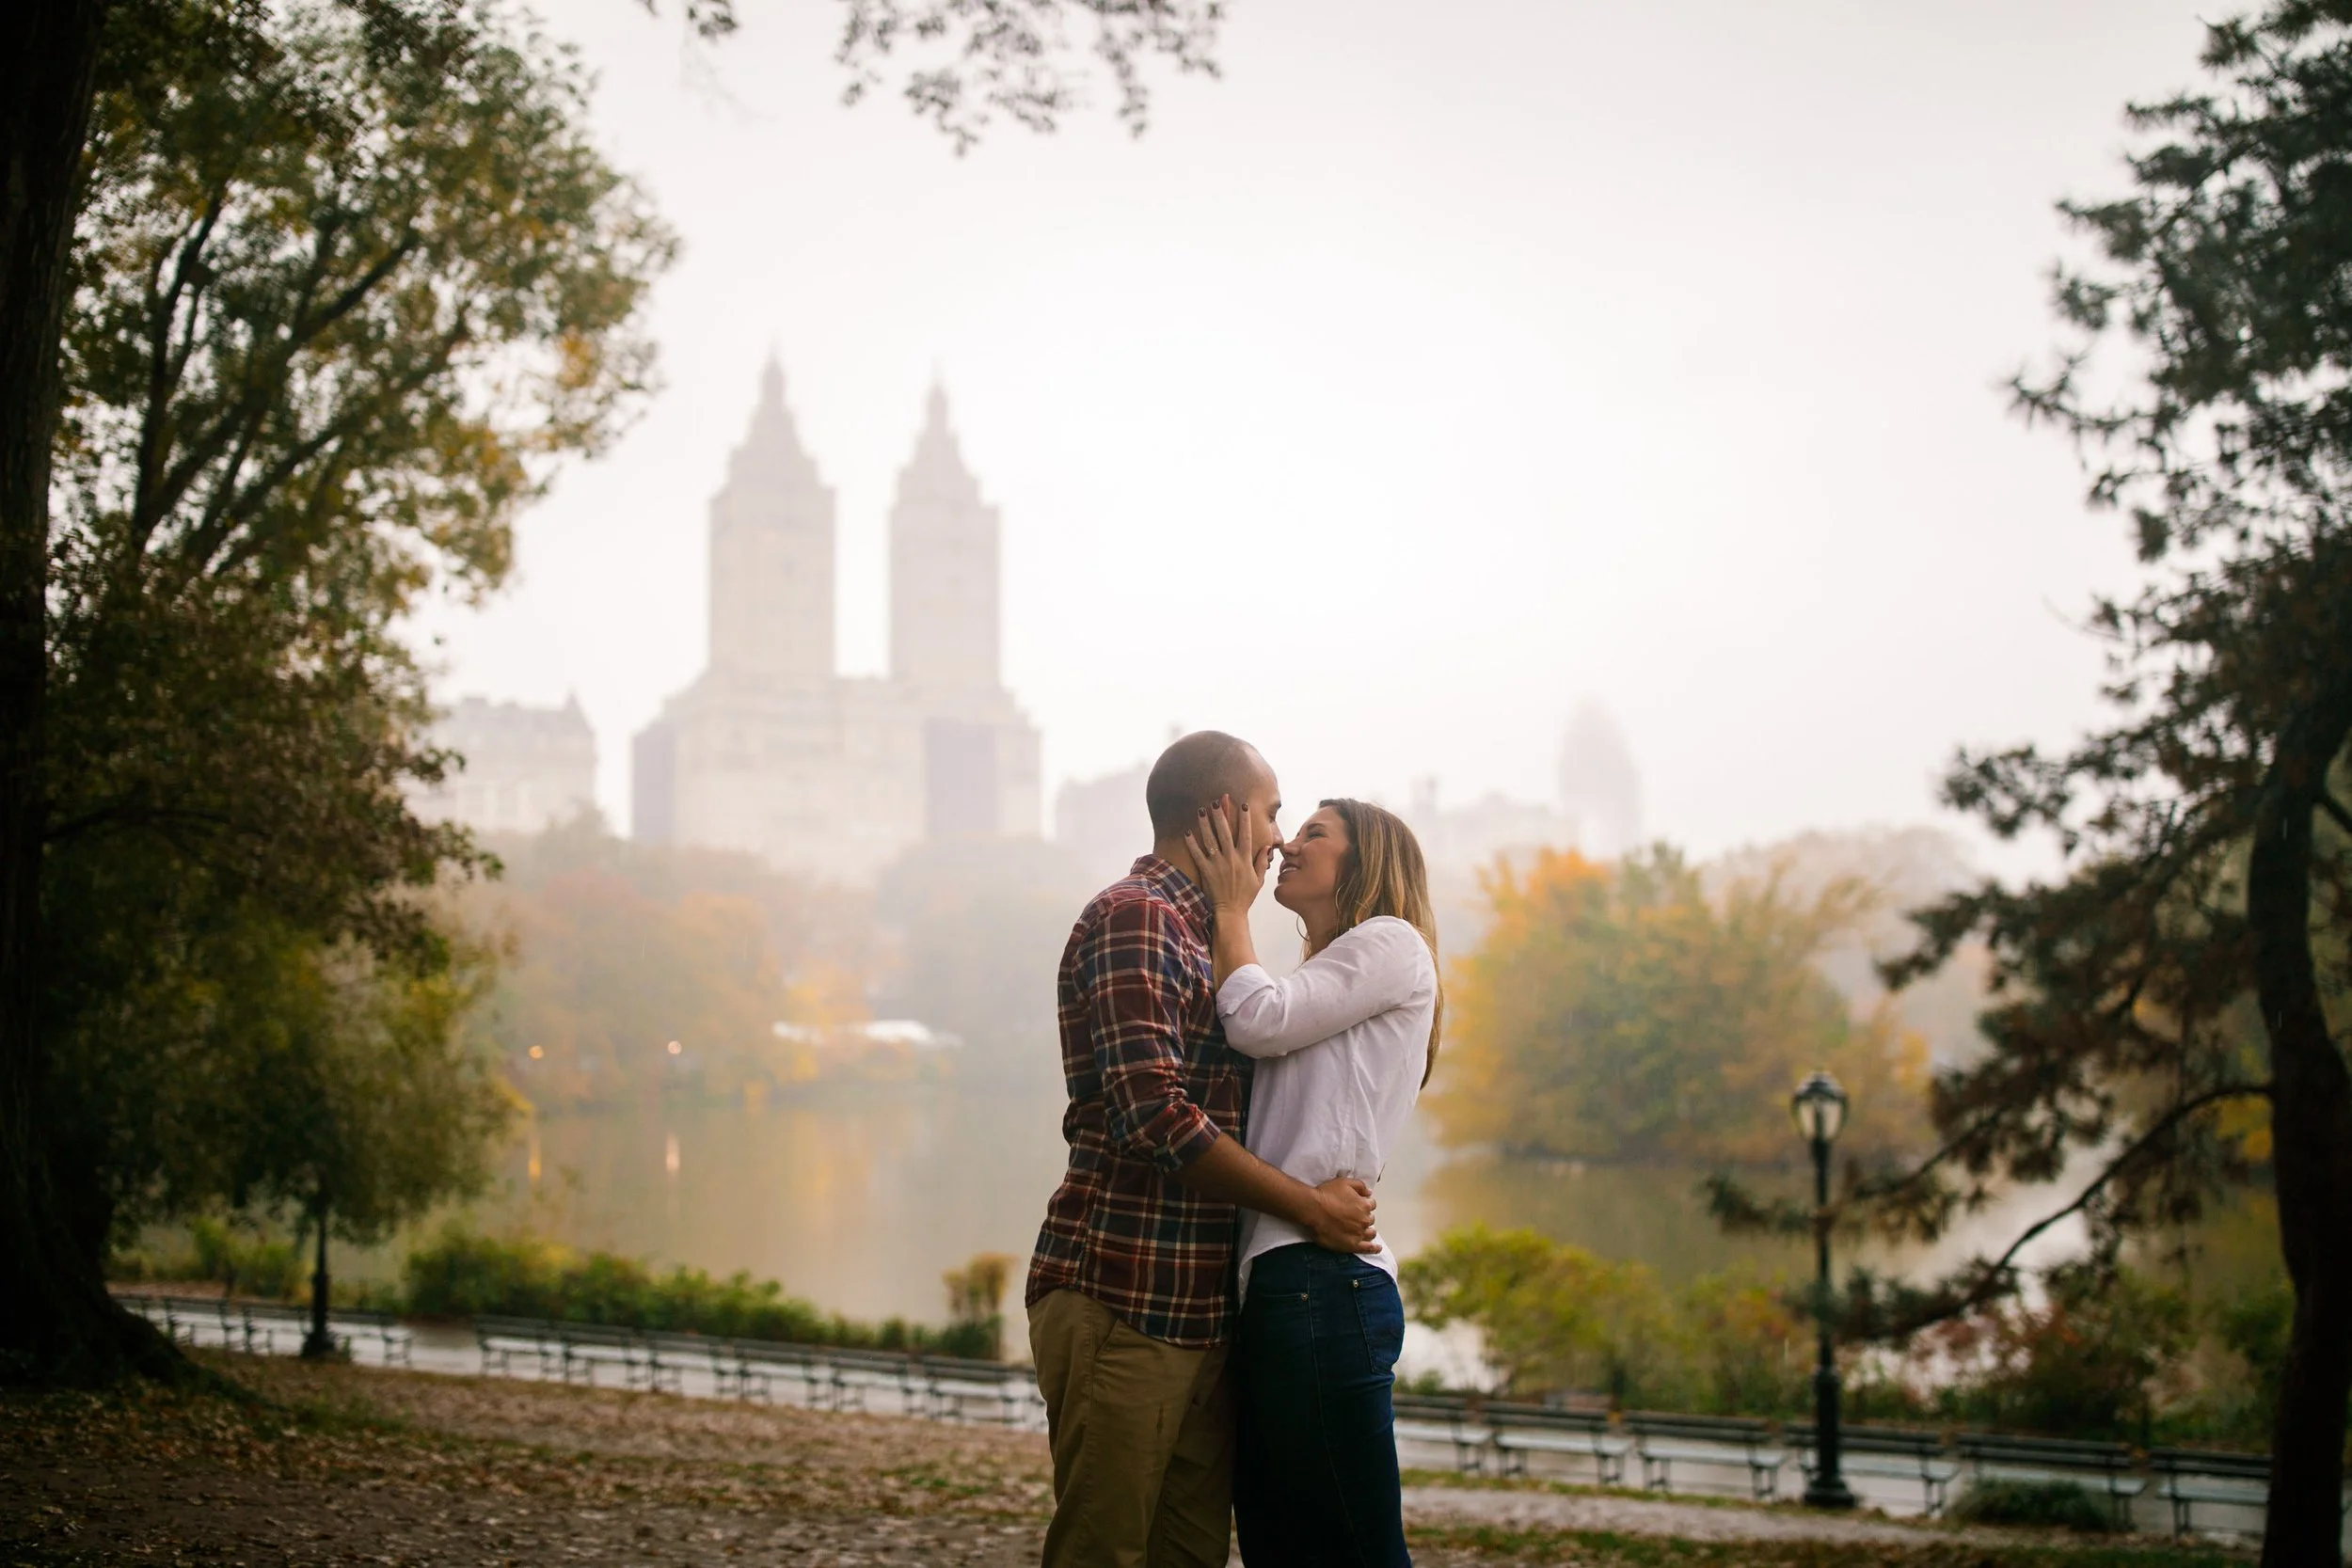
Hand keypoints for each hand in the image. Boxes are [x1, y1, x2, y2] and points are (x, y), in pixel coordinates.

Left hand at [1184, 794, 1265, 914]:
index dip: (1244, 818)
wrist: (1231, 912)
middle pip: (1225, 832)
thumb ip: (1261, 862)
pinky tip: (1187, 832)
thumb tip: (1267, 847)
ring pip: (1210, 840)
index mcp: (1245, 859)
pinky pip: (1197, 855)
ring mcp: (1218, 864)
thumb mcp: (1258, 879)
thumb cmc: (1245, 896)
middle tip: (1216, 800)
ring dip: (1205, 824)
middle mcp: (1231, 858)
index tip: (1242, 804)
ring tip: (1201, 810)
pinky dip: (1192, 843)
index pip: (1245, 834)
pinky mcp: (1206, 871)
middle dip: (1221, 815)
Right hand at [1303, 1176, 1380, 1254]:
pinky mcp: (1351, 1245)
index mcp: (1364, 1205)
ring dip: (1368, 1230)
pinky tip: (1377, 1248)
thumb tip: (1369, 1192)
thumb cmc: (1326, 1194)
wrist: (1312, 1209)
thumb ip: (1360, 1186)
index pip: (1371, 1204)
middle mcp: (1364, 1220)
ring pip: (1370, 1233)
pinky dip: (1373, 1249)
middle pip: (1369, 1219)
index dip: (1364, 1203)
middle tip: (1353, 1216)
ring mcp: (1358, 1234)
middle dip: (1364, 1216)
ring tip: (1362, 1229)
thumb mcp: (1345, 1182)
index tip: (1357, 1204)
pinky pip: (1367, 1248)